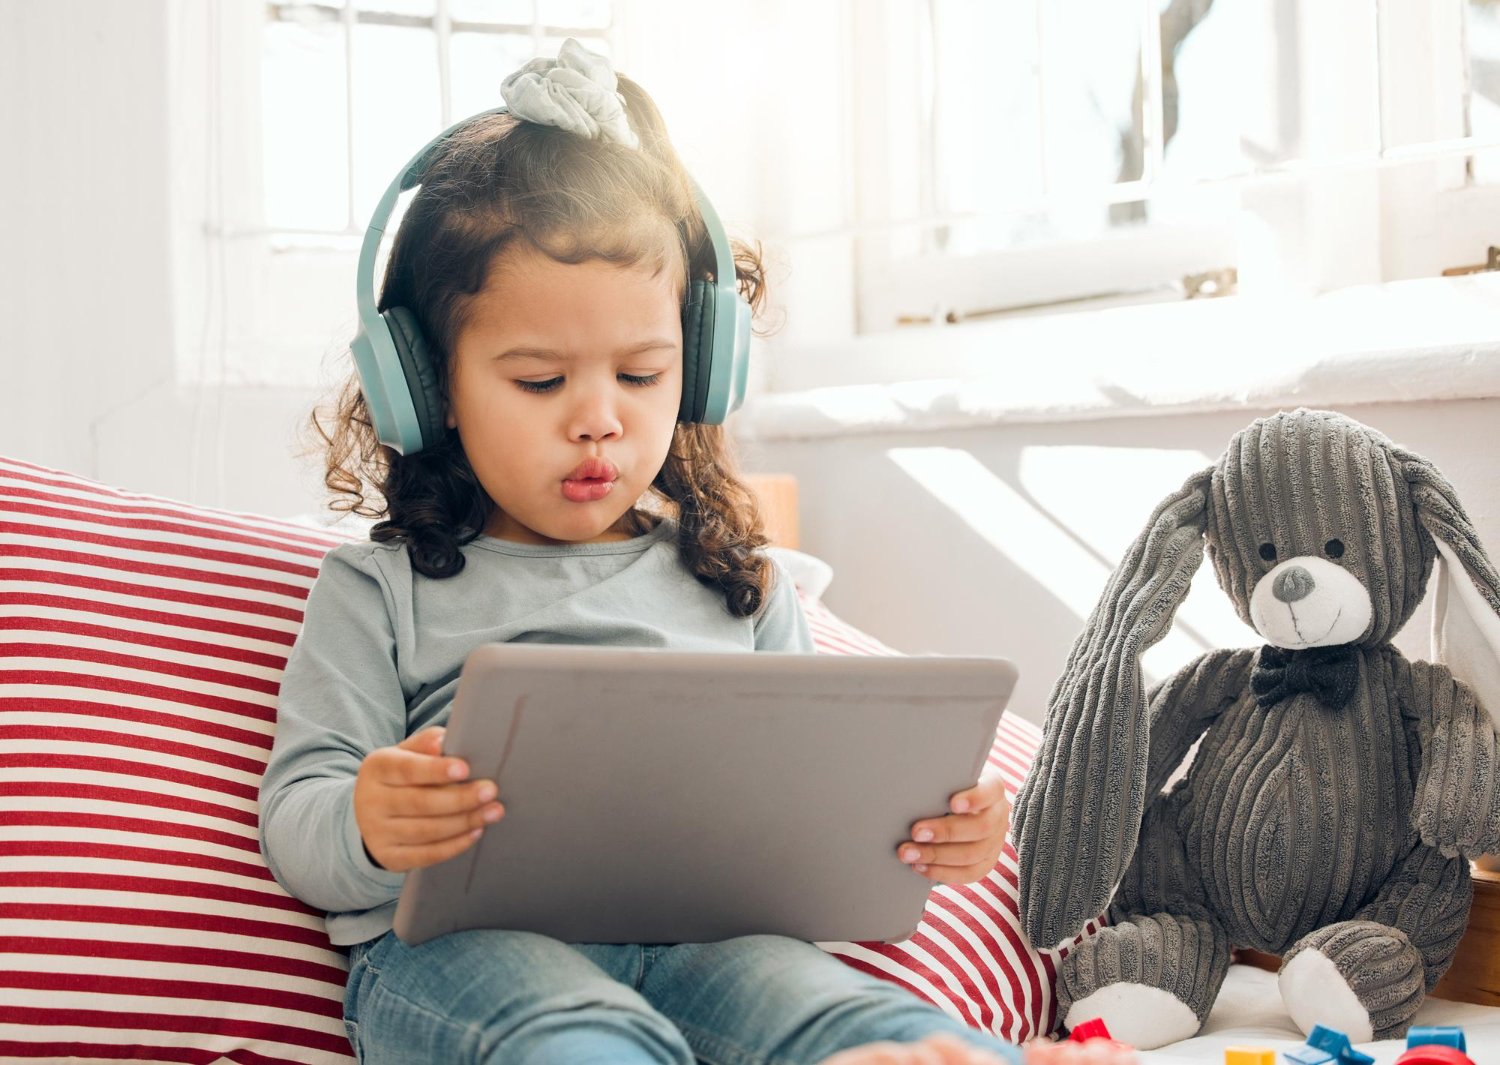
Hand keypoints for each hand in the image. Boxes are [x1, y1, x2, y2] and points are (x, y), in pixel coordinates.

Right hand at [353, 725, 504, 873]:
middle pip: (420, 802)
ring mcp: (377, 833)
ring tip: (493, 811)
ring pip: (427, 831)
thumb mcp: (406, 753)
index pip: (407, 769)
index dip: (436, 770)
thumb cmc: (400, 777)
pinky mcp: (389, 857)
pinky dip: (455, 845)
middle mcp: (371, 801)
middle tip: (491, 791)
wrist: (369, 814)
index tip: (465, 769)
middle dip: (460, 798)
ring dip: (464, 822)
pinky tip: (476, 831)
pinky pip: (426, 855)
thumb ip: (427, 743)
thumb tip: (444, 741)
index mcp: (376, 768)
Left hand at [896, 774, 1010, 885]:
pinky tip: (919, 867)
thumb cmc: (946, 786)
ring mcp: (995, 841)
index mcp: (992, 788)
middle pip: (981, 827)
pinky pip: (968, 874)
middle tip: (915, 832)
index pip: (992, 790)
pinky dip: (942, 872)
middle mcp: (998, 815)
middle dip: (945, 832)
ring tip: (909, 854)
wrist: (956, 806)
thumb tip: (912, 788)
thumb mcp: (947, 778)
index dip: (975, 798)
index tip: (953, 804)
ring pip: (973, 854)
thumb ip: (938, 782)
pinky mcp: (986, 862)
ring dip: (937, 856)